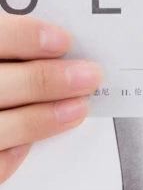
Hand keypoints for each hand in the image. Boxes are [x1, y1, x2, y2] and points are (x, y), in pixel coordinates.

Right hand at [0, 13, 101, 183]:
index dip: (24, 37)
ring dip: (44, 118)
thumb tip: (49, 47)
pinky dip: (16, 152)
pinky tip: (35, 140)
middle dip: (46, 80)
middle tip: (88, 76)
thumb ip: (6, 54)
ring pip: (0, 127)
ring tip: (78, 108)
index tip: (63, 40)